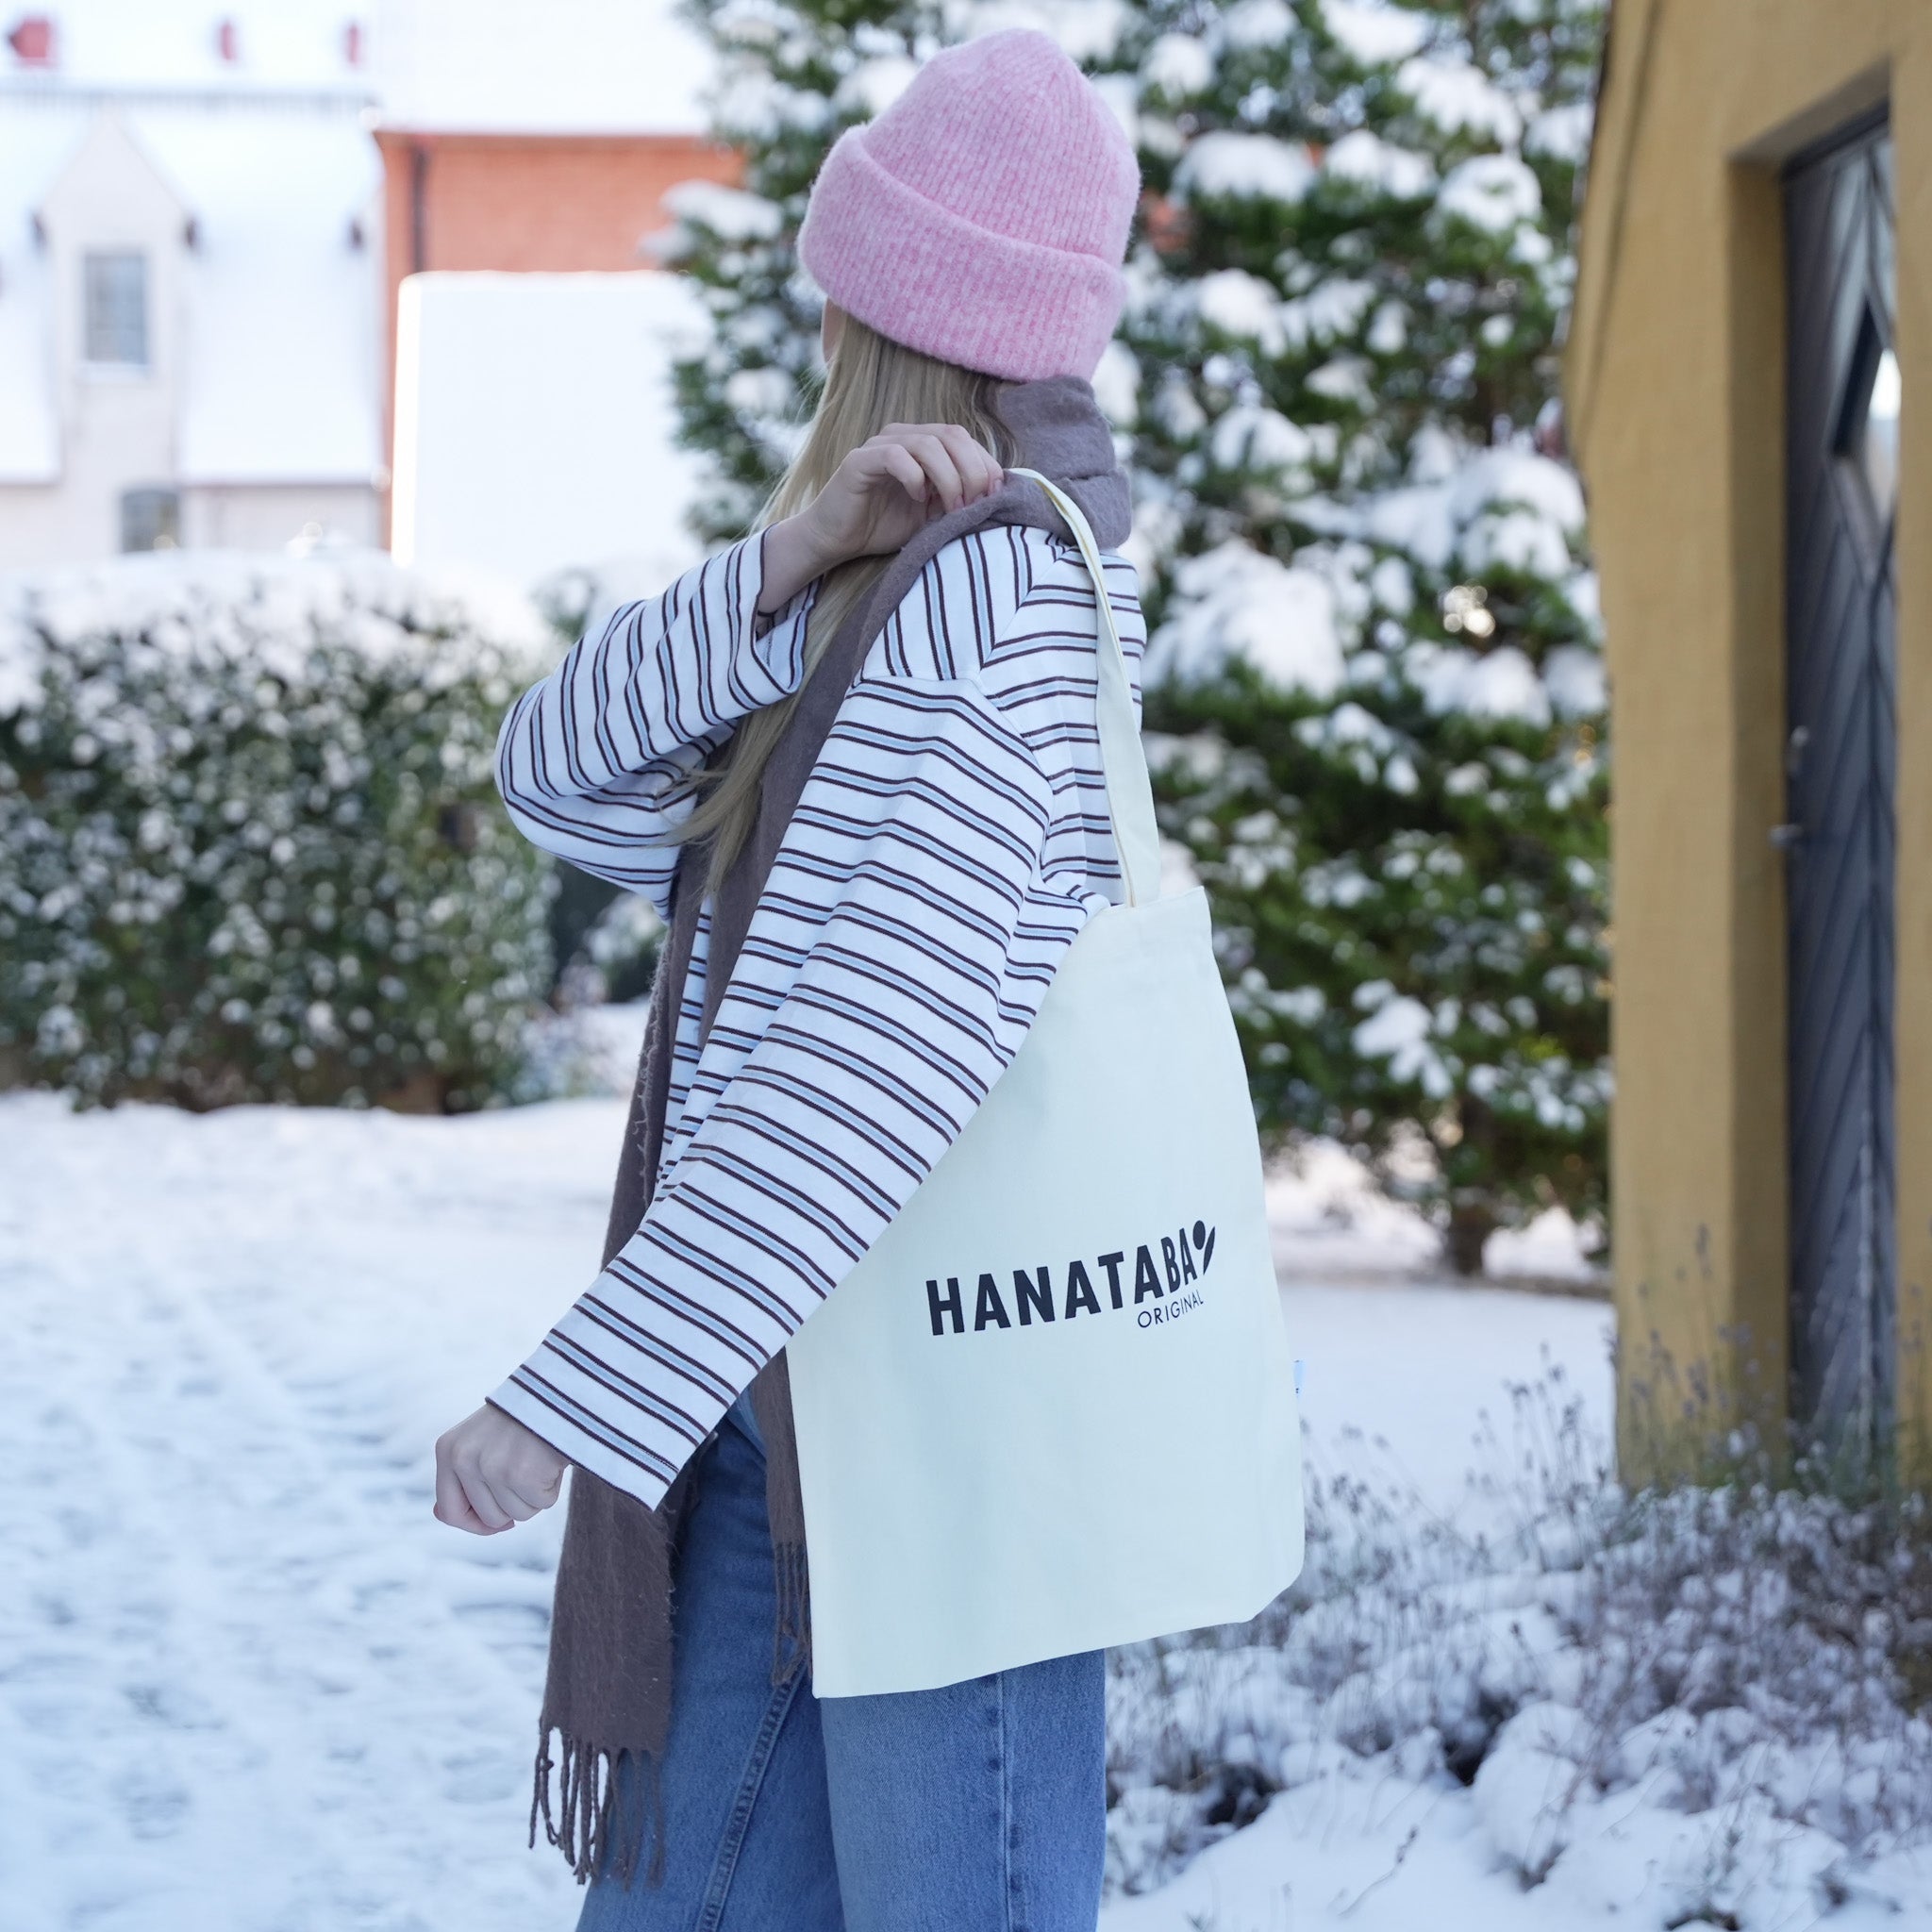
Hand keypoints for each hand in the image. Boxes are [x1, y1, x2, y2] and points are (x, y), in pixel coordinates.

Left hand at [433, 1404, 567, 1534]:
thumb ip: (462, 1477)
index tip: (500, 1520)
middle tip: (528, 1473)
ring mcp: (491, 1466)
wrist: (556, 1391)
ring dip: (535, 1496)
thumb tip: (442, 1514)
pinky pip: (542, 1504)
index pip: (449, 1512)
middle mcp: (463, 1459)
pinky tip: (551, 1462)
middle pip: (490, 1518)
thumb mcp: (479, 1441)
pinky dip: (553, 1488)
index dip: (475, 1524)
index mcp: (448, 1450)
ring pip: (518, 1514)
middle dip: (514, 1505)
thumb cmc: (521, 1420)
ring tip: (539, 1462)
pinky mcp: (522, 1473)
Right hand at [757, 423, 1003, 613]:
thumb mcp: (932, 514)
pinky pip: (895, 457)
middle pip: (952, 435)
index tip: (993, 498)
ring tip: (951, 507)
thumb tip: (995, 497)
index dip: (985, 464)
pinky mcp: (859, 461)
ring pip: (927, 444)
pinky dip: (914, 477)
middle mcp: (902, 437)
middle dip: (972, 470)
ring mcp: (880, 446)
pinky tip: (918, 499)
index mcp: (922, 445)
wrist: (836, 541)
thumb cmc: (883, 526)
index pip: (964, 439)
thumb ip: (958, 500)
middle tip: (974, 504)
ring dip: (949, 478)